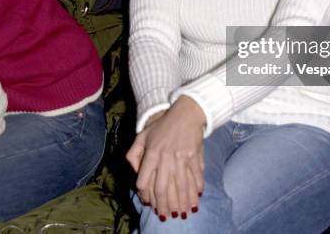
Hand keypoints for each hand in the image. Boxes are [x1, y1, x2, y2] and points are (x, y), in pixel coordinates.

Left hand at [126, 96, 205, 220]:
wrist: (186, 114)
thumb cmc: (162, 126)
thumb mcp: (142, 136)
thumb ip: (133, 154)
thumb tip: (134, 172)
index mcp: (152, 153)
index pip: (144, 180)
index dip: (145, 195)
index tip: (148, 202)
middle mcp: (166, 158)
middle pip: (162, 188)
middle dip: (163, 205)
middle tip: (165, 216)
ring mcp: (182, 158)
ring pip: (180, 186)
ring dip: (181, 202)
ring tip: (181, 213)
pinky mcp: (195, 157)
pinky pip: (196, 177)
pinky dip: (196, 190)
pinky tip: (196, 200)